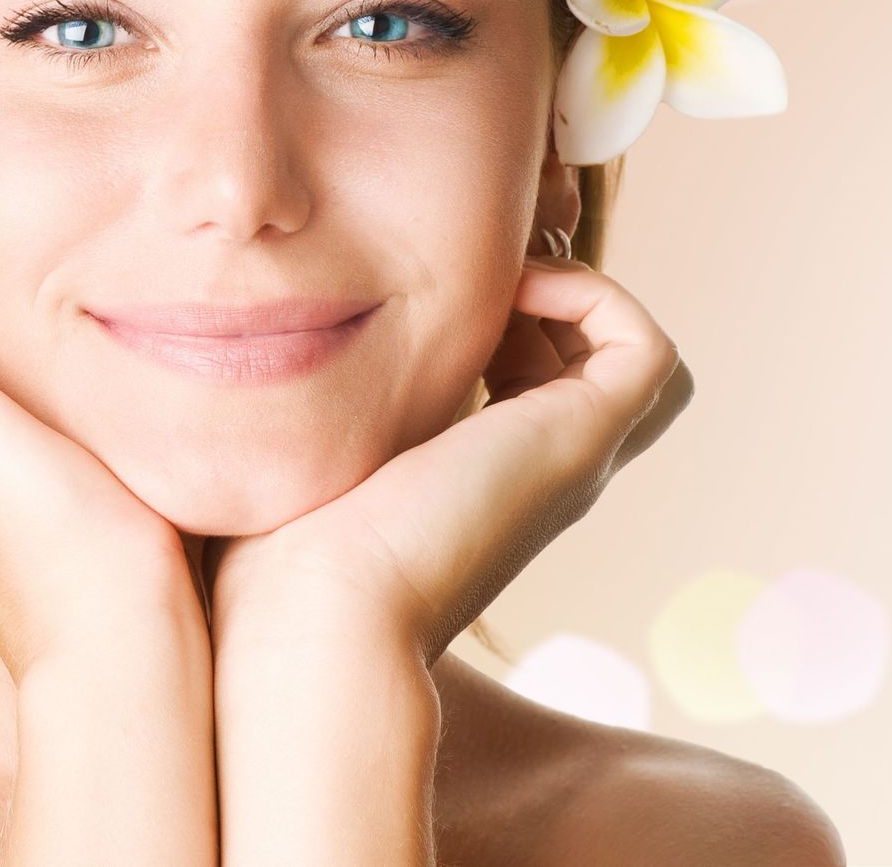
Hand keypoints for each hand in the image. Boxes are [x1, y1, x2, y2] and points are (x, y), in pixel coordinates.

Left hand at [203, 253, 694, 663]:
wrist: (314, 617)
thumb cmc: (274, 558)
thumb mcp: (299, 457)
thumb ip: (302, 409)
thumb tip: (247, 348)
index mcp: (483, 482)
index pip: (533, 379)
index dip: (501, 317)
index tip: (427, 294)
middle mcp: (542, 473)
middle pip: (592, 365)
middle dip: (541, 294)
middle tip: (469, 273)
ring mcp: (573, 460)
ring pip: (629, 357)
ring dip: (569, 292)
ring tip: (490, 278)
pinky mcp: (585, 443)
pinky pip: (644, 348)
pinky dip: (591, 295)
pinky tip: (504, 290)